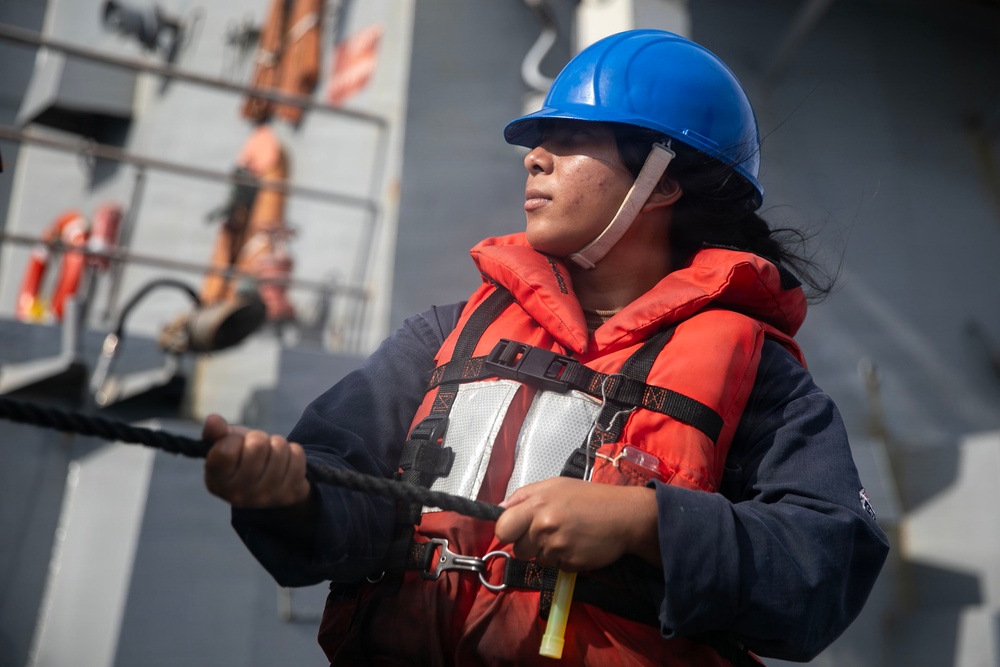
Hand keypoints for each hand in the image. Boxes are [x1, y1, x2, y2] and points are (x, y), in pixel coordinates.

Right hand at [203, 413, 310, 507]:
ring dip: (277, 444)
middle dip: (259, 438)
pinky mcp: (290, 494)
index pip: (225, 450)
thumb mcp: (224, 445)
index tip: (236, 445)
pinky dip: (293, 451)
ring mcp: (266, 497)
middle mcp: (239, 495)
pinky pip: (297, 455)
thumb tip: (212, 420)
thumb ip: (215, 433)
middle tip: (257, 448)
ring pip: (279, 447)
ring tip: (270, 455)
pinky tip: (285, 462)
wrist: (270, 484)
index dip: (233, 439)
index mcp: (217, 482)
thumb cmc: (242, 459)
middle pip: (257, 445)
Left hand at [494, 477, 659, 570]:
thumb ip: (525, 495)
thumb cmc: (590, 497)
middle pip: (517, 550)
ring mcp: (557, 547)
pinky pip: (557, 566)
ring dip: (548, 552)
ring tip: (567, 536)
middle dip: (528, 545)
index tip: (517, 530)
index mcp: (537, 504)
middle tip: (547, 533)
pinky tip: (577, 545)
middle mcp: (544, 526)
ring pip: (537, 560)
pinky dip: (564, 559)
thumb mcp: (556, 485)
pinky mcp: (570, 564)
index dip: (508, 531)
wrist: (625, 516)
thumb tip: (500, 508)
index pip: (502, 528)